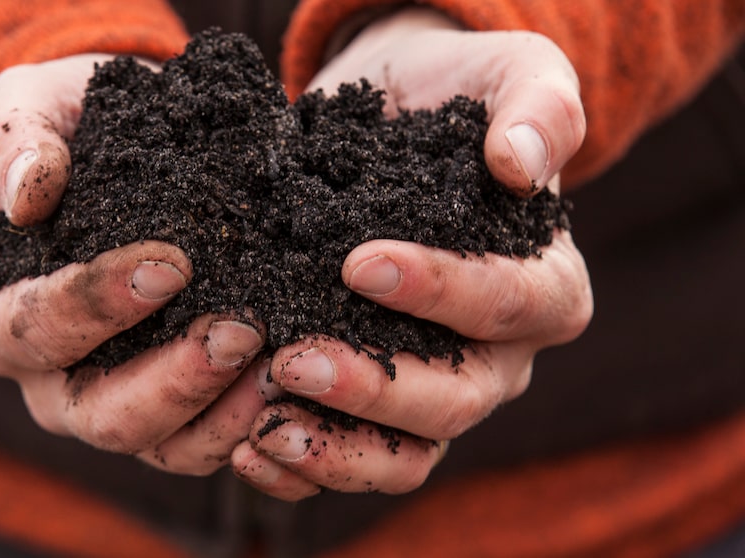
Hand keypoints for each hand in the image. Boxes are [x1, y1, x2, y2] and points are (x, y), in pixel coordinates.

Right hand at [0, 55, 265, 470]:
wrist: (122, 156)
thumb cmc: (69, 132)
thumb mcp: (29, 106)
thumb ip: (17, 138)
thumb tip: (29, 194)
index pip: (33, 328)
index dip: (97, 303)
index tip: (171, 264)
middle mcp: (49, 381)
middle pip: (98, 414)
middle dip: (173, 380)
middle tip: (240, 329)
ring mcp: (112, 405)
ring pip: (160, 445)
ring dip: (222, 413)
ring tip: (281, 363)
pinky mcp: (171, 413)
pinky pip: (205, 445)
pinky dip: (249, 425)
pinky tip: (292, 384)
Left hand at [232, 8, 592, 499]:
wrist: (393, 122)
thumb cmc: (454, 98)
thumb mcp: (510, 74)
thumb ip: (537, 108)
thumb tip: (519, 163)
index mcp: (545, 286)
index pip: (509, 304)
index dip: (440, 292)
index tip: (358, 263)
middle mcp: (499, 356)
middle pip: (456, 399)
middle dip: (374, 387)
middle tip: (292, 360)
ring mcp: (439, 390)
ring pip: (408, 455)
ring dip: (336, 451)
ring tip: (262, 431)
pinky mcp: (381, 406)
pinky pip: (357, 461)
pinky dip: (305, 468)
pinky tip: (248, 448)